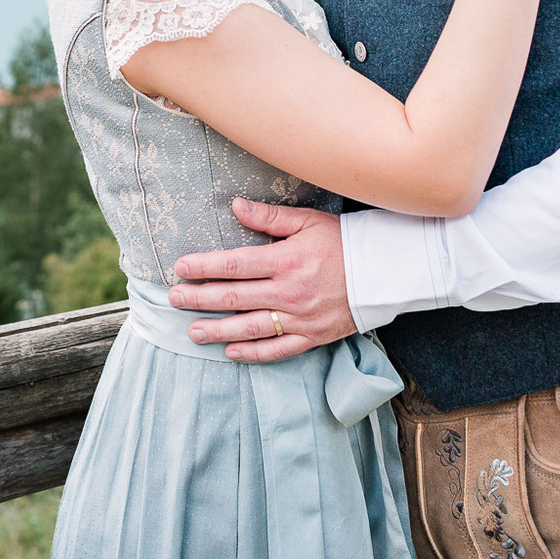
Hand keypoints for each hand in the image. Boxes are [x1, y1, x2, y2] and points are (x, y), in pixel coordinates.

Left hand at [166, 198, 356, 361]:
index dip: (204, 267)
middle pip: (235, 297)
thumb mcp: (308, 221)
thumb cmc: (344, 241)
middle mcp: (290, 292)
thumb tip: (236, 206)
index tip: (180, 268)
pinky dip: (253, 352)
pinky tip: (230, 352)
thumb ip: (270, 217)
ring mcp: (300, 317)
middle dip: (200, 298)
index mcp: (286, 260)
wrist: (386, 272)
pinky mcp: (313, 336)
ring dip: (218, 330)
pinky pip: (278, 349)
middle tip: (173, 300)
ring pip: (251, 327)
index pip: (235, 265)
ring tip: (193, 332)